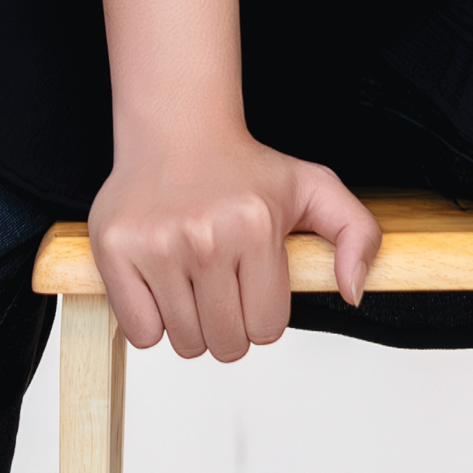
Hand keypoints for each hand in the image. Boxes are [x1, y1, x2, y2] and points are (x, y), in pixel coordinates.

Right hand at [87, 126, 380, 359]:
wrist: (176, 129)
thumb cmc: (243, 167)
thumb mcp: (315, 188)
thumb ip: (357, 235)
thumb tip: (352, 292)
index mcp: (255, 226)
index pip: (267, 328)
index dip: (263, 313)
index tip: (253, 281)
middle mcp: (205, 236)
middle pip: (226, 344)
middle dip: (229, 325)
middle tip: (223, 285)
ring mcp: (156, 245)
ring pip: (184, 342)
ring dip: (192, 324)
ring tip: (193, 280)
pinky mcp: (115, 251)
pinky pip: (140, 333)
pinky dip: (151, 321)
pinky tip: (163, 284)